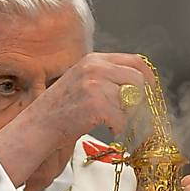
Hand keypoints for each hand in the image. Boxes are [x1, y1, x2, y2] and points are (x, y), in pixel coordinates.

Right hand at [19, 52, 153, 142]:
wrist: (38, 125)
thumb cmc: (59, 109)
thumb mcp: (81, 81)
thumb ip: (106, 78)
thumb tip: (138, 88)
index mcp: (94, 60)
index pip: (136, 62)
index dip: (149, 79)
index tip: (151, 93)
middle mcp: (95, 68)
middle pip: (138, 80)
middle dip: (143, 100)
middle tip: (138, 115)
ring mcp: (95, 85)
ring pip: (133, 101)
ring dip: (132, 117)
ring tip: (121, 125)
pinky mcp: (96, 105)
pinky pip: (123, 119)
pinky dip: (120, 129)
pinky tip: (110, 130)